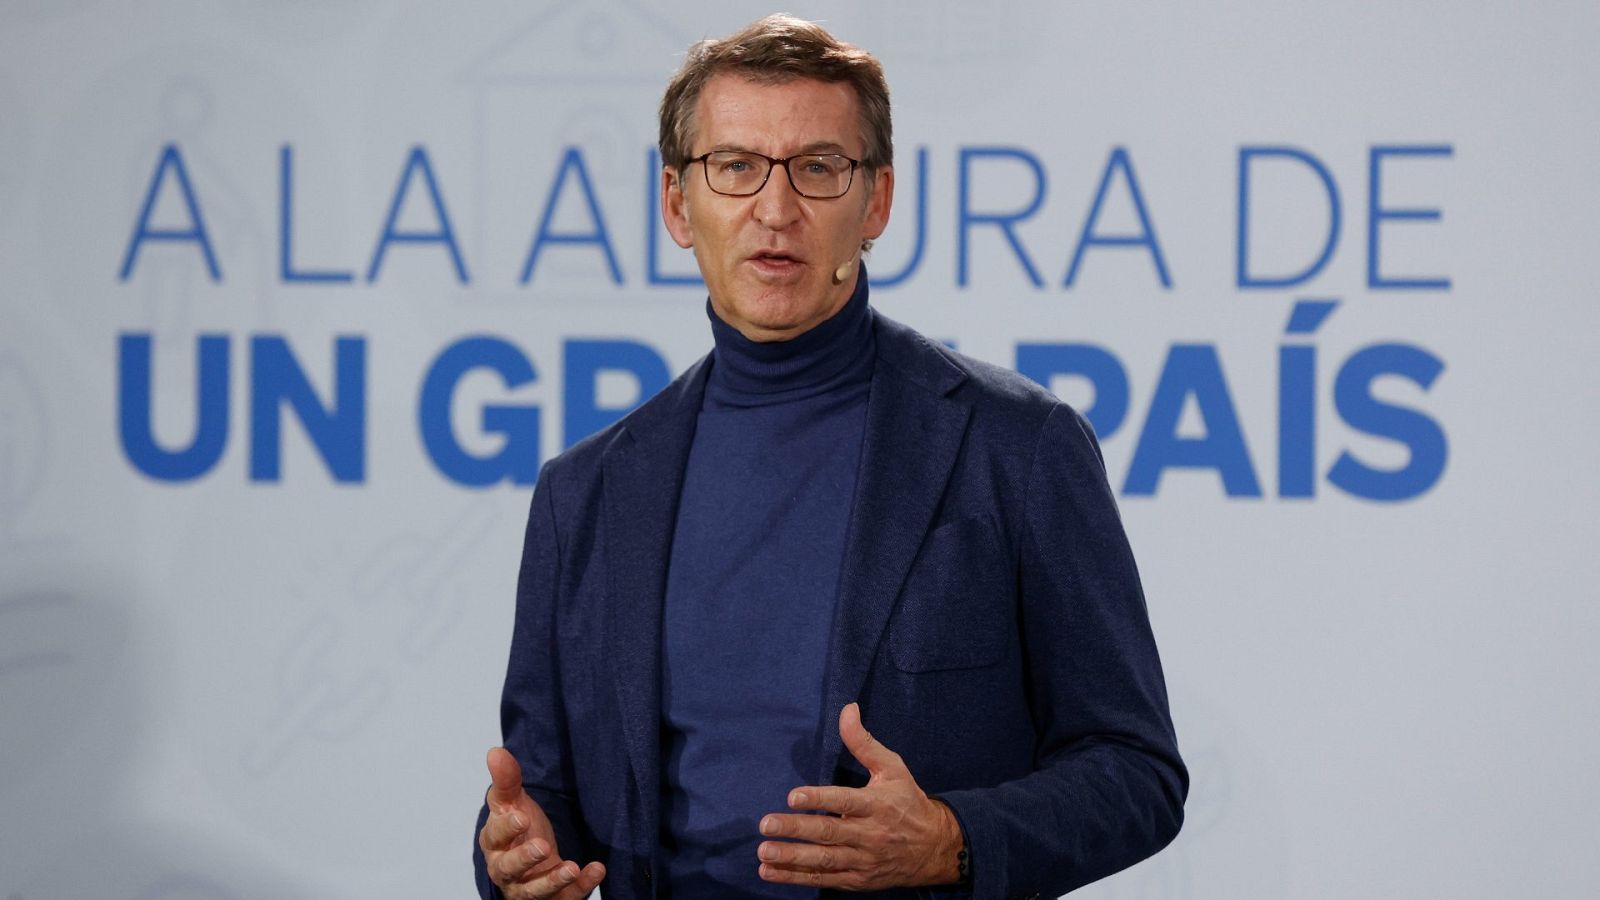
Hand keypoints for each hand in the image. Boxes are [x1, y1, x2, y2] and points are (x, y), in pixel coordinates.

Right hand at [479, 747, 605, 898]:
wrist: (534, 859)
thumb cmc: (518, 829)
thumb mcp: (512, 802)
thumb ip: (506, 780)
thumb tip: (495, 751)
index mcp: (495, 843)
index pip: (495, 836)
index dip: (507, 828)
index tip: (521, 817)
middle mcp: (507, 869)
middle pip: (510, 868)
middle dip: (525, 859)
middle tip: (543, 846)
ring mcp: (529, 887)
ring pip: (535, 891)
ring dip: (553, 880)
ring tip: (572, 867)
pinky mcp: (553, 898)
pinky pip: (567, 897)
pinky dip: (581, 886)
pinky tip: (597, 870)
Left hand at [756, 703, 964, 890]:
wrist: (935, 848)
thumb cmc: (908, 802)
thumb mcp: (893, 768)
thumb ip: (864, 742)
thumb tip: (847, 709)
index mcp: (876, 805)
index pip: (844, 801)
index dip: (819, 799)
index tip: (793, 796)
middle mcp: (869, 834)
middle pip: (829, 832)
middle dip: (796, 829)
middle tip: (766, 824)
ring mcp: (863, 860)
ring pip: (823, 860)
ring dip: (791, 857)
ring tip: (764, 851)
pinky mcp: (857, 879)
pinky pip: (824, 879)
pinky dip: (796, 877)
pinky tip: (770, 871)